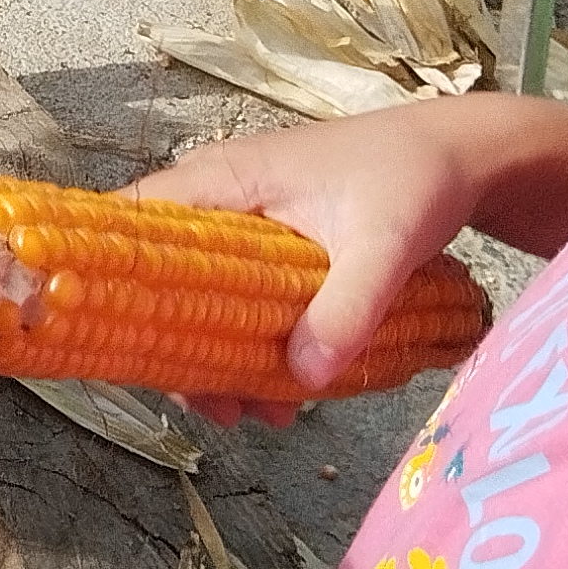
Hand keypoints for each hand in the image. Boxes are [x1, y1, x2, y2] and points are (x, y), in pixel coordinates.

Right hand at [152, 100, 532, 421]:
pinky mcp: (268, 244)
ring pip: (197, 294)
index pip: (130, 221)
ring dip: (217, 356)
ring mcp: (242, 221)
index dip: (108, 277)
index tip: (117, 346)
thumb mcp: (385, 244)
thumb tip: (303, 376)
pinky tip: (284, 388)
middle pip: (160, 274)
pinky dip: (248, 344)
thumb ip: (346, 307)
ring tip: (260, 411)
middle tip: (217, 405)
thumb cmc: (412, 178)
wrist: (458, 157)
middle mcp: (219, 197)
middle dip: (175, 347)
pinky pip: (233, 296)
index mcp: (224, 180)